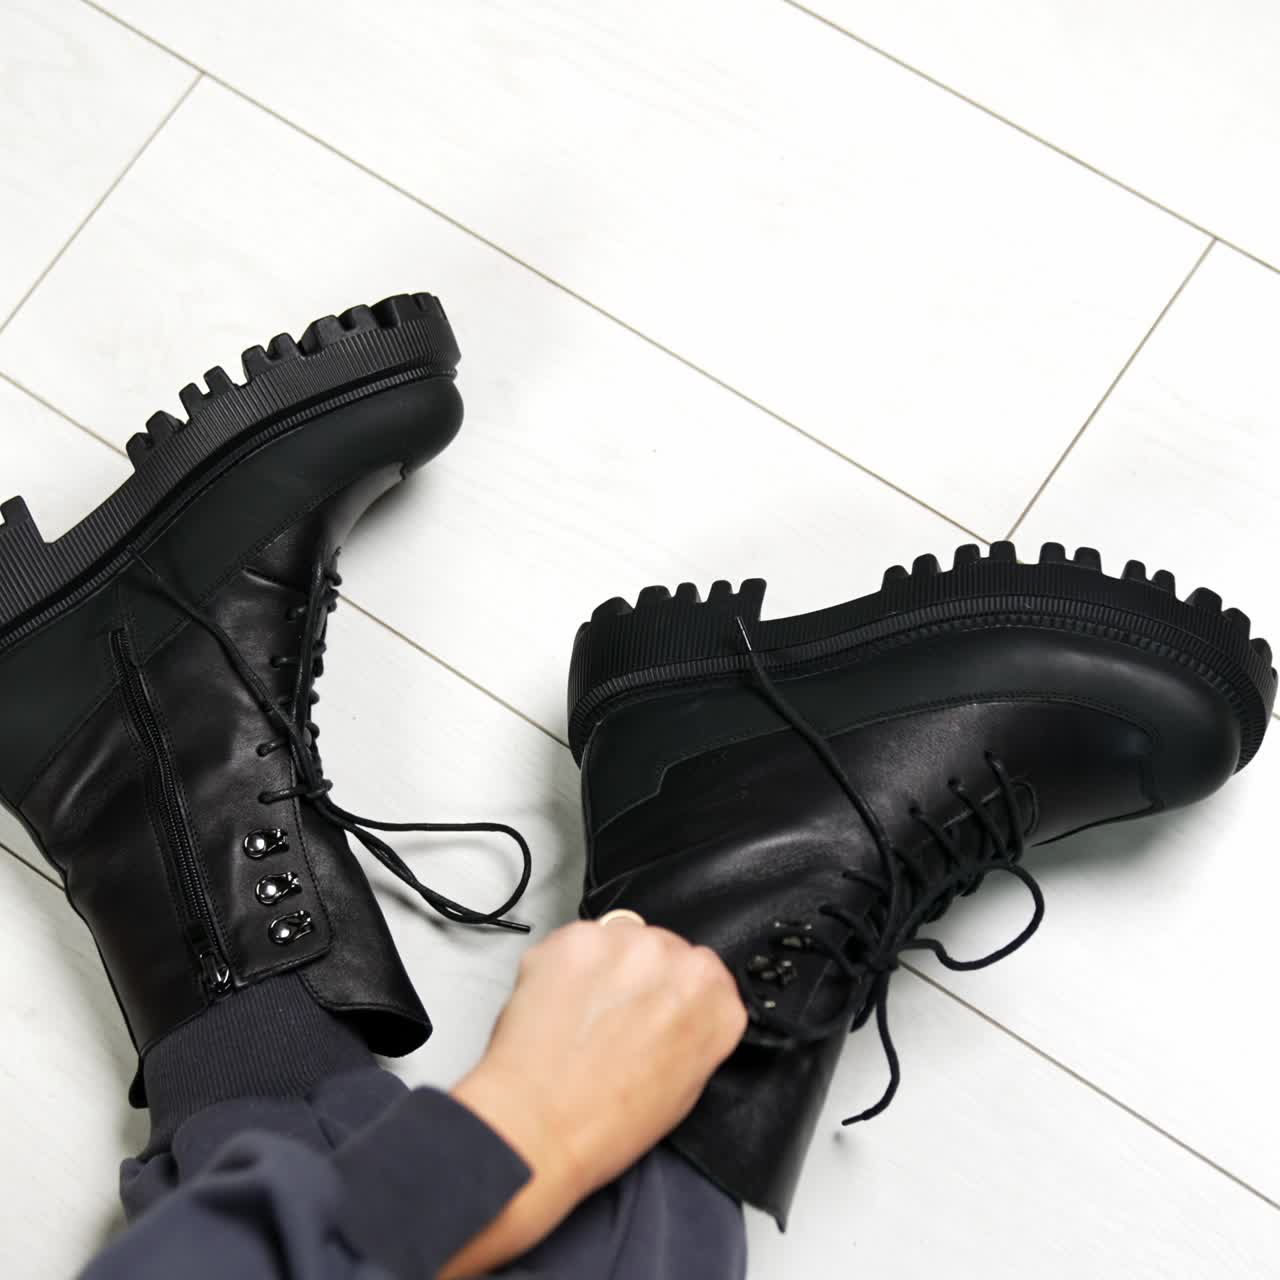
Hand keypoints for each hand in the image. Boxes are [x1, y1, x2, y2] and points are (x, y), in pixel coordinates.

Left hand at [441, 918, 746, 1276]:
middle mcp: (679, 960)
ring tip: (583, 1014)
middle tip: (616, 1018)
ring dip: (606, 966)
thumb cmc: (607, 1124)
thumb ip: (696, 1032)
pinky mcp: (577, 937)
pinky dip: (567, 966)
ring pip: (621, 940)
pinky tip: (558, 1004)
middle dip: (643, 977)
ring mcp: (626, 942)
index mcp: (716, 999)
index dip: (677, 995)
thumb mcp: (685, 1087)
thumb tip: (680, 1010)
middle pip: (665, 950)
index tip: (659, 1010)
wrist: (537, 1127)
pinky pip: (579, 942)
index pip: (707, 976)